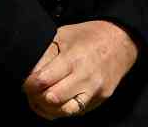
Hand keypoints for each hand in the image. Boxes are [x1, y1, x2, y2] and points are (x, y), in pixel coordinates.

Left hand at [22, 21, 138, 119]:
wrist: (120, 41)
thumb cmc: (89, 36)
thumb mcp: (63, 35)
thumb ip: (46, 54)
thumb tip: (30, 72)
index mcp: (73, 58)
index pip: (43, 80)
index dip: (29, 84)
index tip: (26, 82)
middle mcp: (85, 77)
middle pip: (52, 98)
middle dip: (36, 97)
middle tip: (31, 92)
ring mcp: (94, 90)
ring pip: (64, 111)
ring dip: (48, 108)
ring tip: (41, 100)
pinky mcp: (100, 99)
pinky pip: (77, 112)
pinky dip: (63, 110)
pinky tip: (57, 102)